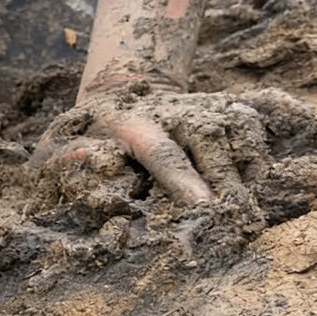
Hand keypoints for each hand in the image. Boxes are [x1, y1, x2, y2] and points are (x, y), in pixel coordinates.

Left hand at [34, 83, 270, 204]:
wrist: (116, 92)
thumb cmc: (86, 134)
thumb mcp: (59, 147)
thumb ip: (64, 161)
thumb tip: (74, 163)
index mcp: (129, 125)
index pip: (160, 152)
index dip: (183, 180)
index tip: (201, 207)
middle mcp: (170, 110)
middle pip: (208, 144)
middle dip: (224, 185)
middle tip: (232, 224)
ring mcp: (199, 104)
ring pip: (234, 135)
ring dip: (243, 175)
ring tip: (244, 214)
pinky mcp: (222, 104)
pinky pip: (250, 127)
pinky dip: (256, 156)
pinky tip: (250, 184)